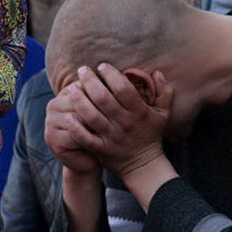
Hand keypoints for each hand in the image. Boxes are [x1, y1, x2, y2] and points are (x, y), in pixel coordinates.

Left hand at [55, 65, 172, 180]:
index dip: (112, 75)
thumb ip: (164, 92)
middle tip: (82, 70)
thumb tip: (157, 72)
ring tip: (71, 88)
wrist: (144, 165)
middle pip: (104, 99)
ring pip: (92, 116)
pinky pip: (85, 138)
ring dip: (79, 100)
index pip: (124, 89)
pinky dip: (75, 127)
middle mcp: (124, 123)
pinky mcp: (101, 149)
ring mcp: (111, 137)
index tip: (102, 66)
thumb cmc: (151, 135)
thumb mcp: (163, 114)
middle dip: (91, 82)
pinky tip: (67, 115)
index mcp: (139, 112)